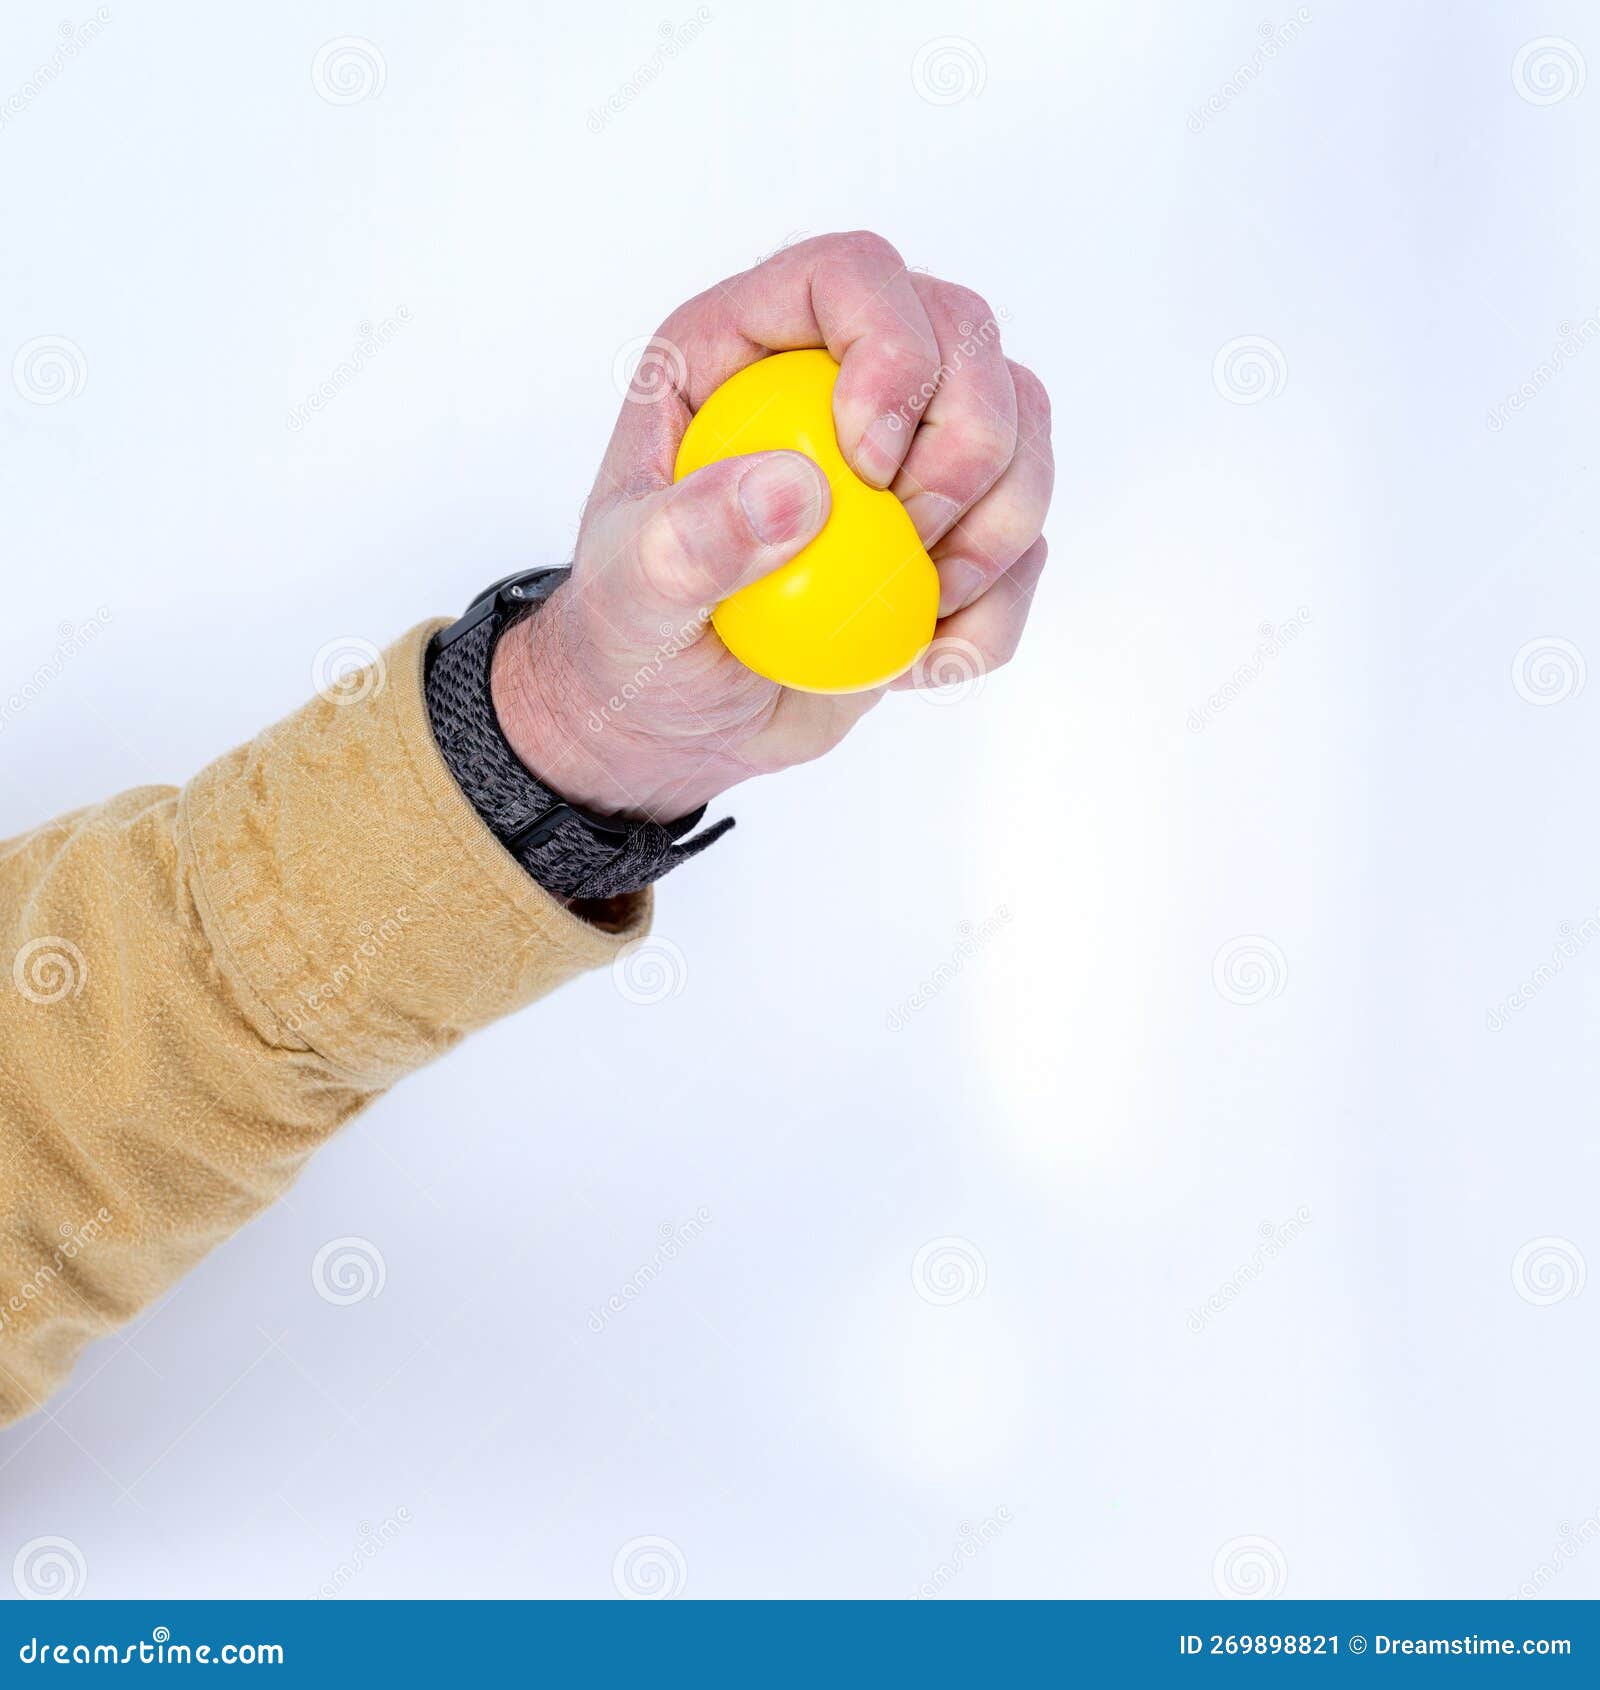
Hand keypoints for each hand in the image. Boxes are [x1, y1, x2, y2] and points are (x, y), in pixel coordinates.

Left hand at [491, 230, 1054, 821]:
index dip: (891, 351)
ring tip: (924, 607)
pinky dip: (996, 609)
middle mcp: (834, 376)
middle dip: (969, 446)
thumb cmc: (634, 640)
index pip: (851, 276)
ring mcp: (905, 448)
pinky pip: (1026, 538)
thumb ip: (688, 543)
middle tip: (910, 542)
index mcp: (741, 352)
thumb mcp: (630, 599)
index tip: (870, 470)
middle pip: (966, 335)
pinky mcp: (949, 526)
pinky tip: (926, 658)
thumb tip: (796, 490)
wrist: (678, 721)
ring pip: (1021, 423)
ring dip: (1001, 525)